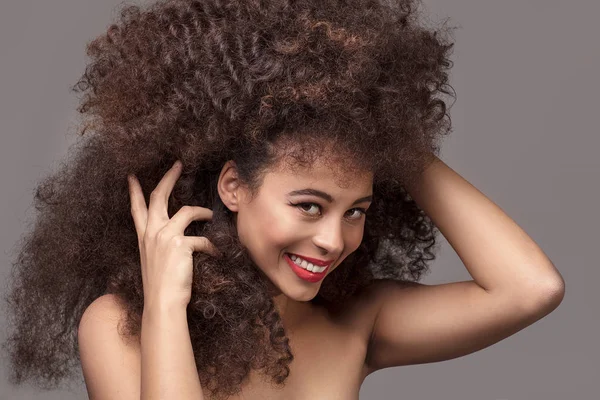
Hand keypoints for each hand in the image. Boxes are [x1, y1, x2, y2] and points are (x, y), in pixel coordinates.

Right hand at [127, 160, 218, 308]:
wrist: (162, 303)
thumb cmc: (160, 287)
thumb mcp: (154, 261)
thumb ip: (160, 246)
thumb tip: (176, 238)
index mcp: (144, 237)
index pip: (137, 209)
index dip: (135, 191)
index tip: (132, 176)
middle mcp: (152, 233)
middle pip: (159, 197)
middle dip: (168, 178)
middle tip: (177, 164)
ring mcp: (165, 236)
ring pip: (186, 211)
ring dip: (202, 211)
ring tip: (210, 214)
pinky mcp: (181, 244)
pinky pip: (203, 239)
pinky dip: (213, 246)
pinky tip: (218, 254)